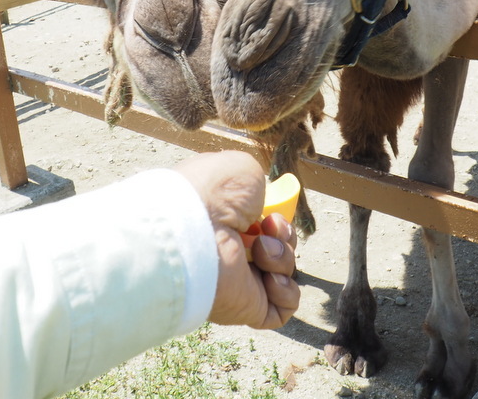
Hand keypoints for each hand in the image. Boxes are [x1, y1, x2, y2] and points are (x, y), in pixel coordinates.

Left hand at [174, 151, 299, 327]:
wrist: (192, 230)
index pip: (260, 224)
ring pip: (284, 271)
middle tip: (270, 228)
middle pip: (277, 246)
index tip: (271, 212)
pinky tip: (270, 278)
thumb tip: (261, 210)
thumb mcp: (242, 170)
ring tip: (261, 251)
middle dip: (284, 234)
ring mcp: (240, 281)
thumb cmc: (213, 194)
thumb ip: (257, 187)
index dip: (275, 217)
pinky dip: (286, 290)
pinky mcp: (249, 307)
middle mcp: (231, 251)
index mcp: (224, 221)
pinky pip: (284, 306)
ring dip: (283, 256)